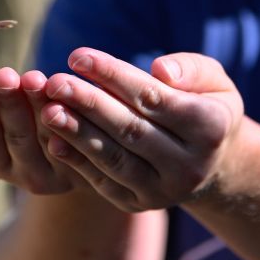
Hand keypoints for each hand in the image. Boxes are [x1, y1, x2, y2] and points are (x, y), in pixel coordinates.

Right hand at [0, 67, 88, 193]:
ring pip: (48, 135)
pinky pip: (79, 139)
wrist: (77, 155)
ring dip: (39, 106)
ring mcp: (60, 172)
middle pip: (16, 138)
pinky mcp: (88, 164)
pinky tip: (67, 94)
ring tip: (34, 79)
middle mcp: (27, 174)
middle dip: (8, 105)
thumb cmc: (27, 126)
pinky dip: (71, 116)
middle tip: (3, 76)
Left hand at [40, 48, 243, 211]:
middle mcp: (190, 166)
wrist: (210, 160)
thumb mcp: (212, 79)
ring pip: (115, 159)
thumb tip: (160, 70)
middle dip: (88, 103)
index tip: (77, 56)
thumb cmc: (204, 103)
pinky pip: (105, 181)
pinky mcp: (140, 204)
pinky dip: (77, 162)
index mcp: (210, 128)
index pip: (153, 98)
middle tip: (54, 82)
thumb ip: (190, 68)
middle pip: (130, 129)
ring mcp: (165, 191)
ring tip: (47, 109)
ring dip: (77, 133)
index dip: (112, 75)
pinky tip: (53, 140)